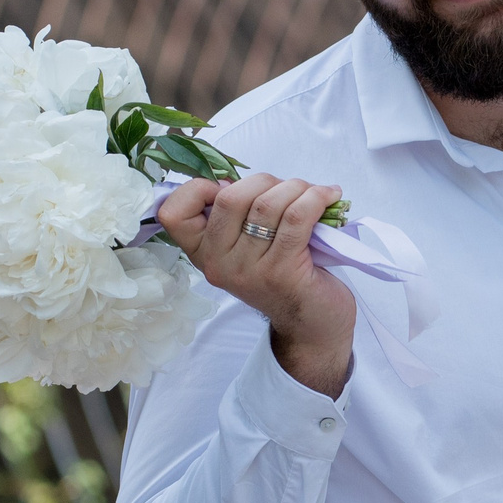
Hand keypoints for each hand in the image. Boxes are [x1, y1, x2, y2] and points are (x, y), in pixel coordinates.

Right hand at [157, 175, 355, 394]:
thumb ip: (236, 215)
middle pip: (231, 197)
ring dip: (297, 188)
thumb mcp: (247, 247)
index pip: (173, 213)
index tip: (232, 187)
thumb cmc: (282, 275)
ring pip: (267, 204)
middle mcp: (218, 264)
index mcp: (203, 253)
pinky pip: (297, 218)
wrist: (312, 325)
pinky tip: (329, 195)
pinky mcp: (282, 272)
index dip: (199, 187)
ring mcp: (249, 270)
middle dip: (266, 181)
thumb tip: (239, 177)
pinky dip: (316, 198)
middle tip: (288, 189)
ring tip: (314, 194)